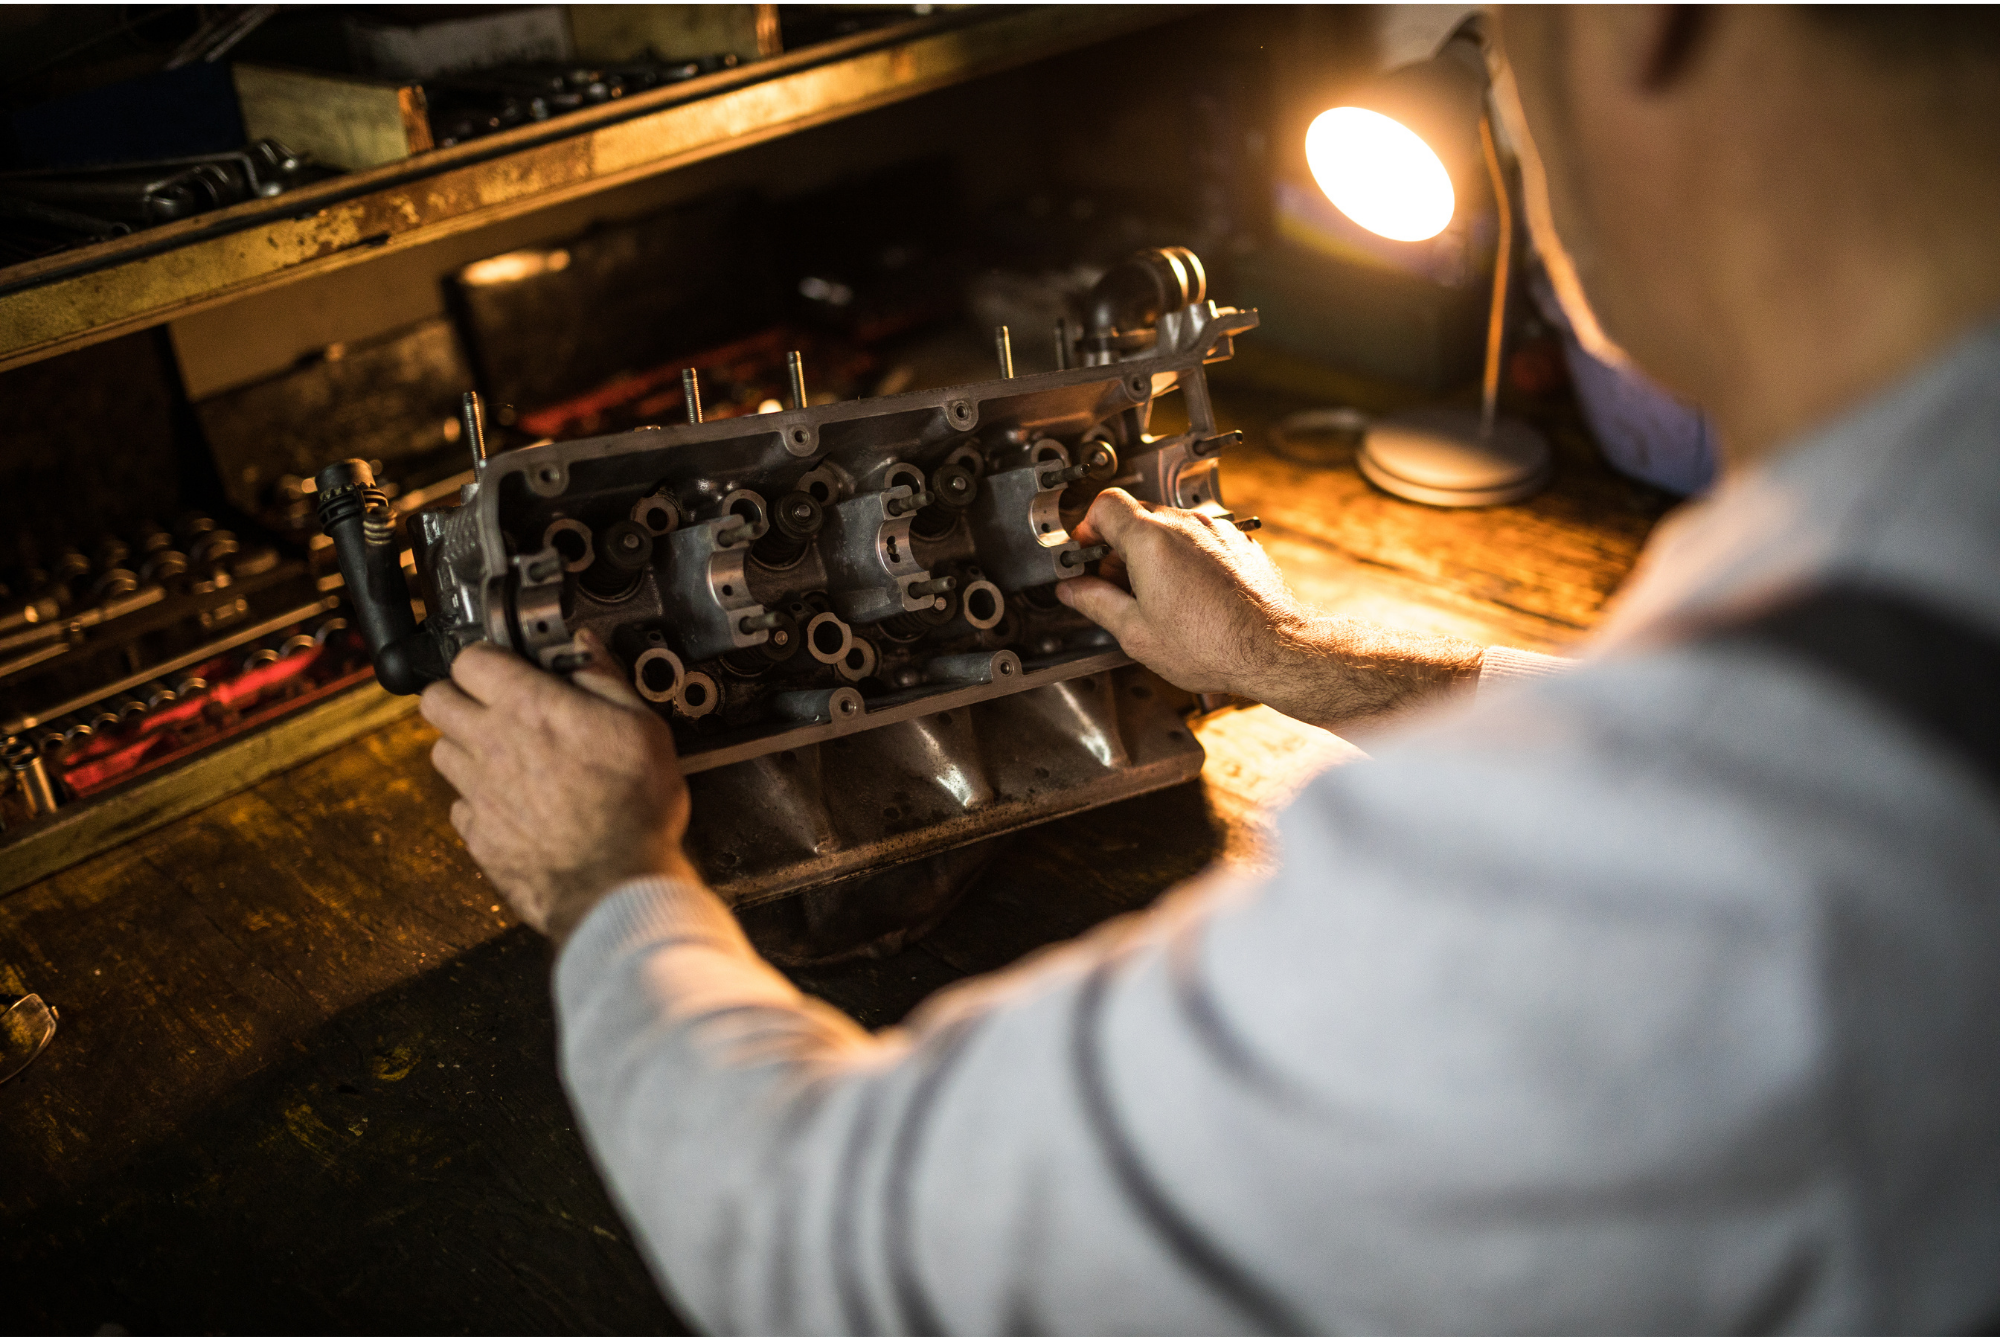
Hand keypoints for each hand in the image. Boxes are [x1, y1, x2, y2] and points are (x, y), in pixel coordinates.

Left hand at [420, 632, 698, 942]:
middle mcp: (490, 745)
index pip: (469, 659)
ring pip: (441, 752)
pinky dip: (477, 801)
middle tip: (488, 706)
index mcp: (528, 707)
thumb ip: (605, 677)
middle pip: (434, 701)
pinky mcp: (478, 836)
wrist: (618, 882)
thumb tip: (585, 647)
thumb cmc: (635, 803)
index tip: (503, 666)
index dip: (486, 658)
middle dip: (457, 696)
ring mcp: (478, 793)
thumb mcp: (641, 724)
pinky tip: (510, 804)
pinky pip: (459, 806)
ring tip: (501, 756)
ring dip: (464, 748)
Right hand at [1056, 489, 1483, 729]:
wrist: (1273, 650)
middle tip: (1113, 585)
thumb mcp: (1136, 632)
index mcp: (1151, 540)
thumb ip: (1096, 603)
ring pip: (1168, 529)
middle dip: (1118, 548)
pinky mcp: (1236, 543)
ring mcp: (1215, 530)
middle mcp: (1185, 524)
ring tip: (1153, 598)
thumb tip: (1073, 590)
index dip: (1087, 528)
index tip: (1085, 552)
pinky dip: (1184, 560)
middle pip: (1136, 518)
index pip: (1104, 505)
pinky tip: (1186, 597)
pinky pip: (1198, 540)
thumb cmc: (1212, 645)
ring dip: (1152, 555)